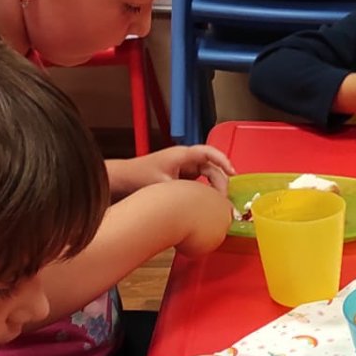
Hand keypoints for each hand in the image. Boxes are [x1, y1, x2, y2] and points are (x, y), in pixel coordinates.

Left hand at [118, 146, 233, 194]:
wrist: (122, 178)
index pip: (208, 153)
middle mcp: (185, 159)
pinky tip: (209, 201)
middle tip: (225, 198)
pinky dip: (206, 190)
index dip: (223, 161)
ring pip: (207, 175)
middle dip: (221, 181)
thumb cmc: (138, 175)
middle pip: (211, 167)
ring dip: (215, 186)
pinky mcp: (181, 176)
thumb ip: (182, 192)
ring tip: (220, 202)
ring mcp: (183, 167)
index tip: (233, 173)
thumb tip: (202, 202)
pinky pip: (200, 181)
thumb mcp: (162, 184)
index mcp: (182, 155)